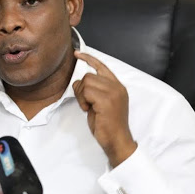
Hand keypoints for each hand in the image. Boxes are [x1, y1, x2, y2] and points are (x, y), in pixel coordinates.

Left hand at [72, 51, 136, 166]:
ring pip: (86, 82)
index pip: (102, 66)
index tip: (77, 53)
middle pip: (88, 75)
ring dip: (81, 96)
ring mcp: (113, 92)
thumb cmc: (107, 124)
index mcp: (118, 86)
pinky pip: (86, 92)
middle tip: (86, 103)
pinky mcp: (107, 100)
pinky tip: (89, 110)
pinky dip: (83, 101)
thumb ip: (96, 90)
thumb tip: (81, 81)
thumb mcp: (102, 103)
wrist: (117, 140)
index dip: (88, 58)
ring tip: (89, 107)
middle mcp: (117, 86)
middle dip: (81, 89)